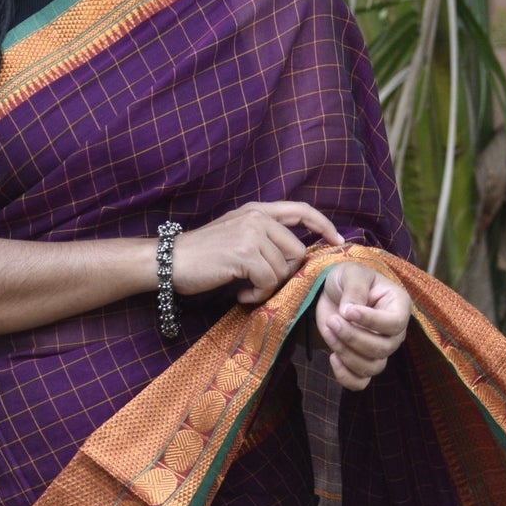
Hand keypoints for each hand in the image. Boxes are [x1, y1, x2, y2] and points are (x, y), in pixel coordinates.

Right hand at [171, 201, 343, 304]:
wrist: (169, 261)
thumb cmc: (201, 255)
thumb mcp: (236, 233)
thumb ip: (263, 236)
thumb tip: (296, 254)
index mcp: (257, 211)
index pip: (301, 211)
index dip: (323, 225)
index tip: (336, 240)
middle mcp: (257, 218)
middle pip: (297, 252)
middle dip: (285, 275)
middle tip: (261, 283)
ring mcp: (251, 234)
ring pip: (282, 271)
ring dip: (267, 288)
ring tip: (245, 289)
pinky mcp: (244, 254)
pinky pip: (268, 282)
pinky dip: (257, 295)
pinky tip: (240, 294)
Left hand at [314, 261, 410, 389]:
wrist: (333, 293)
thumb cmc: (348, 279)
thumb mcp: (351, 273)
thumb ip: (354, 289)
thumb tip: (349, 313)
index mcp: (398, 306)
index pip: (395, 323)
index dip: (372, 322)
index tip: (348, 311)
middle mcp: (394, 332)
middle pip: (383, 349)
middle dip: (354, 338)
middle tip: (333, 321)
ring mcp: (379, 350)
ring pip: (372, 367)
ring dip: (346, 354)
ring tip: (329, 330)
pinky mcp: (362, 362)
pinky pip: (360, 382)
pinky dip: (346, 377)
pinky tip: (332, 357)